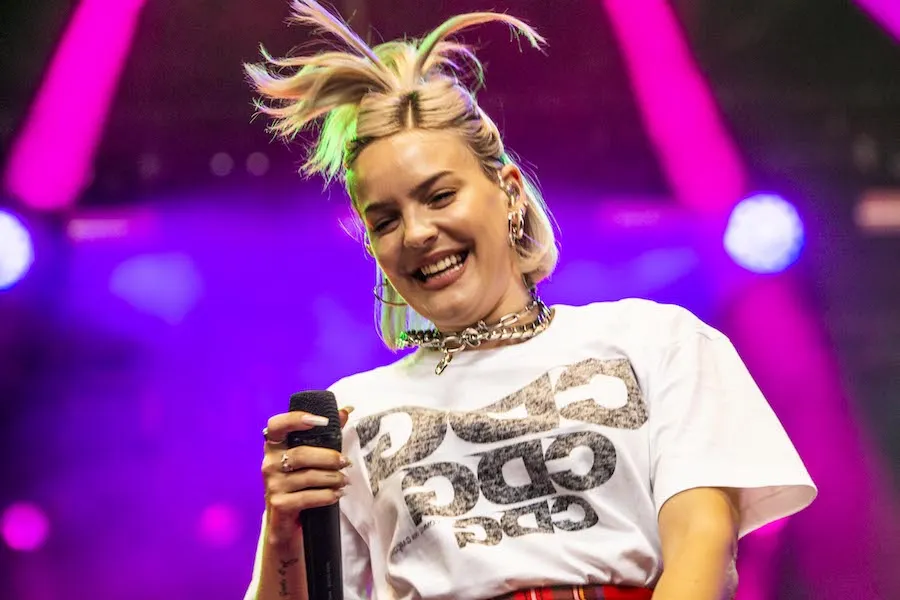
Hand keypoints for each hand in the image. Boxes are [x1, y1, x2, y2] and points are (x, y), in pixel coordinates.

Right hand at [261, 407, 352, 546]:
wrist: (285, 523)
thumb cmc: (300, 484)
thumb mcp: (310, 458)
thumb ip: (326, 434)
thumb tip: (346, 410)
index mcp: (274, 446)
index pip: (276, 425)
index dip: (296, 419)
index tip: (322, 421)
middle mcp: (269, 463)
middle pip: (301, 454)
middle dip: (329, 457)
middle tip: (346, 462)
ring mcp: (272, 485)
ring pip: (307, 476)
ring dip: (332, 478)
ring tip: (345, 480)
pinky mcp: (279, 504)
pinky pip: (307, 497)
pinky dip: (326, 495)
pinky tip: (337, 494)